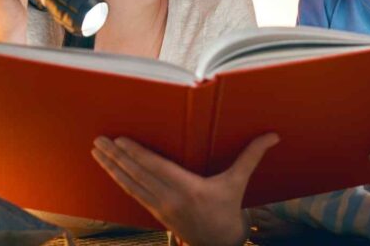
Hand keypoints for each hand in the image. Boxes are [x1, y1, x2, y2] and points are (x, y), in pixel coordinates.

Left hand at [92, 133, 278, 245]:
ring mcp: (160, 207)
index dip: (137, 154)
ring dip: (111, 167)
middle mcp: (170, 199)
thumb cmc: (228, 211)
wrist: (218, 245)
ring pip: (130, 184)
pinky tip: (108, 168)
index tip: (120, 141)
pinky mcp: (155, 213)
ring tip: (96, 150)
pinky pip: (132, 193)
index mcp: (189, 189)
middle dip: (115, 157)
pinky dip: (118, 179)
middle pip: (137, 174)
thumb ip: (251, 156)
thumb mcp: (239, 183)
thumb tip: (273, 135)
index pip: (157, 168)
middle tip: (98, 140)